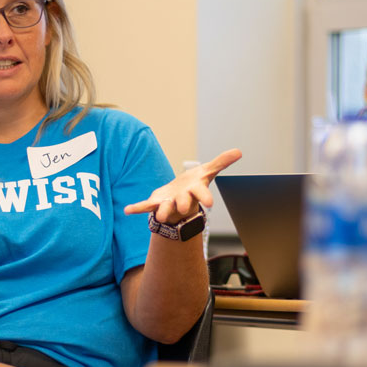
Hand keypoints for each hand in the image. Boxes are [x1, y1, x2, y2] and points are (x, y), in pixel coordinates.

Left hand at [124, 148, 242, 223]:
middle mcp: (182, 200)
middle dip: (182, 204)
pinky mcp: (155, 204)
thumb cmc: (194, 185)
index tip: (210, 204)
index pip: (201, 194)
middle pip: (183, 202)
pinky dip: (137, 208)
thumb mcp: (207, 172)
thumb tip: (239, 151)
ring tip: (160, 216)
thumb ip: (221, 162)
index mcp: (194, 191)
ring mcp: (168, 203)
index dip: (205, 198)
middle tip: (182, 207)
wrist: (179, 197)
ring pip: (165, 209)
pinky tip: (128, 210)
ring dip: (163, 212)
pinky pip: (145, 207)